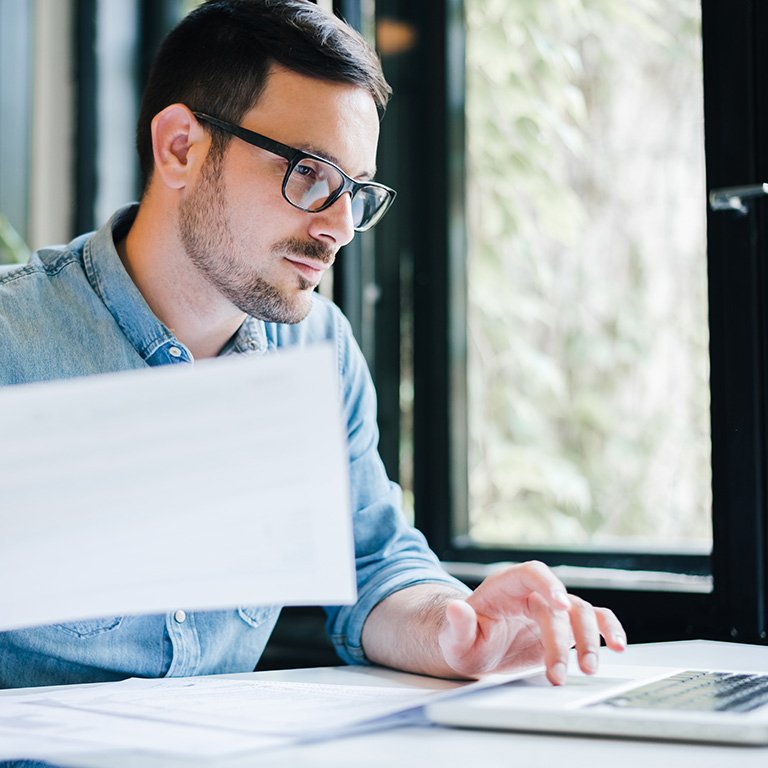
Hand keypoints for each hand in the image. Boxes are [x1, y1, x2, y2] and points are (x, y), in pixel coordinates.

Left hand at [437, 561, 625, 684]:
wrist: (476, 650)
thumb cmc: (465, 641)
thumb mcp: (454, 639)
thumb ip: (457, 625)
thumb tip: (455, 608)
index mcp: (505, 587)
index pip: (532, 573)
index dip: (549, 584)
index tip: (560, 605)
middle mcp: (532, 594)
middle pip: (559, 605)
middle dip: (562, 639)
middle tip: (559, 673)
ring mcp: (551, 610)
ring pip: (581, 612)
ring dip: (589, 639)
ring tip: (588, 669)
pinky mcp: (565, 628)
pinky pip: (594, 620)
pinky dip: (609, 630)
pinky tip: (618, 646)